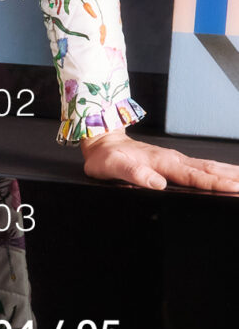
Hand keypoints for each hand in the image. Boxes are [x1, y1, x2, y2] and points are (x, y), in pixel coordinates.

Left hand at [80, 131, 238, 192]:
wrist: (103, 140)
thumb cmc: (107, 156)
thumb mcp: (114, 167)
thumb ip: (134, 174)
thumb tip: (157, 183)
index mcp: (162, 163)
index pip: (194, 177)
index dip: (215, 184)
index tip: (233, 188)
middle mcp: (173, 159)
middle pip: (209, 170)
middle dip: (231, 178)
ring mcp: (175, 159)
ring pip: (209, 166)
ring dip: (229, 173)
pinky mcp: (174, 161)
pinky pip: (202, 166)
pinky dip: (219, 171)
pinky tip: (226, 174)